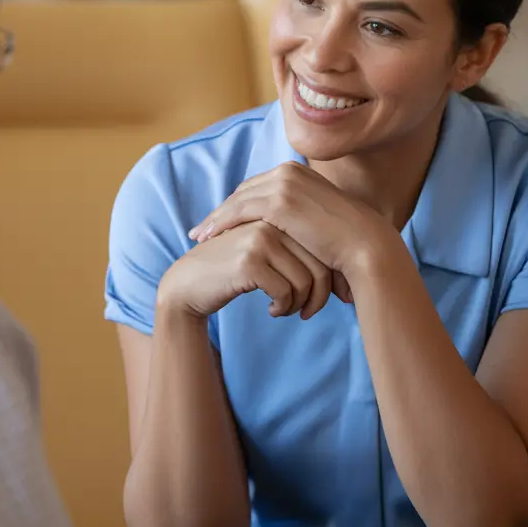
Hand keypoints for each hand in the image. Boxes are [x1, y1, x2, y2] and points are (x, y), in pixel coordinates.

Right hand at [158, 221, 333, 321]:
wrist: (188, 285)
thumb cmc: (230, 271)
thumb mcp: (262, 249)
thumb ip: (291, 243)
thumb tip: (339, 264)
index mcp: (276, 214)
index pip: (320, 247)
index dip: (327, 279)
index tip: (320, 298)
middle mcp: (269, 221)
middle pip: (318, 263)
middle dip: (318, 295)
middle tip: (307, 312)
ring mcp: (259, 239)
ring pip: (305, 280)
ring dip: (299, 304)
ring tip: (286, 310)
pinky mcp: (249, 262)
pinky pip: (286, 291)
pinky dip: (284, 307)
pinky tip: (272, 310)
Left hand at [188, 162, 398, 283]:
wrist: (365, 245)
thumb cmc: (346, 240)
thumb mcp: (318, 218)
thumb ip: (299, 215)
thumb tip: (287, 228)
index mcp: (297, 172)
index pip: (257, 187)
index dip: (236, 205)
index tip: (221, 220)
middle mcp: (287, 171)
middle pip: (243, 191)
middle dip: (222, 211)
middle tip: (202, 228)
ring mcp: (283, 184)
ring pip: (237, 201)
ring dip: (215, 218)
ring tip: (199, 235)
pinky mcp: (278, 202)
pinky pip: (239, 212)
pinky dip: (221, 223)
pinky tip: (209, 237)